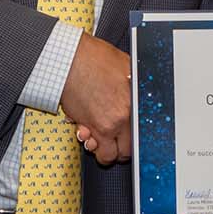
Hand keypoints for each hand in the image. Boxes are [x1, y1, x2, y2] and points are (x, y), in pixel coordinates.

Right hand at [59, 34, 131, 164]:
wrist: (69, 58)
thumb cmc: (93, 58)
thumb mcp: (126, 65)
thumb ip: (136, 83)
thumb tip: (142, 90)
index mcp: (135, 102)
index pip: (143, 132)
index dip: (138, 137)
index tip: (134, 137)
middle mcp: (122, 117)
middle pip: (127, 150)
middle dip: (122, 149)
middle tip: (118, 142)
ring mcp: (103, 124)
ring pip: (108, 155)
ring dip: (105, 151)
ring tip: (102, 141)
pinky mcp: (86, 126)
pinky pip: (92, 146)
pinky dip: (90, 143)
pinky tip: (89, 133)